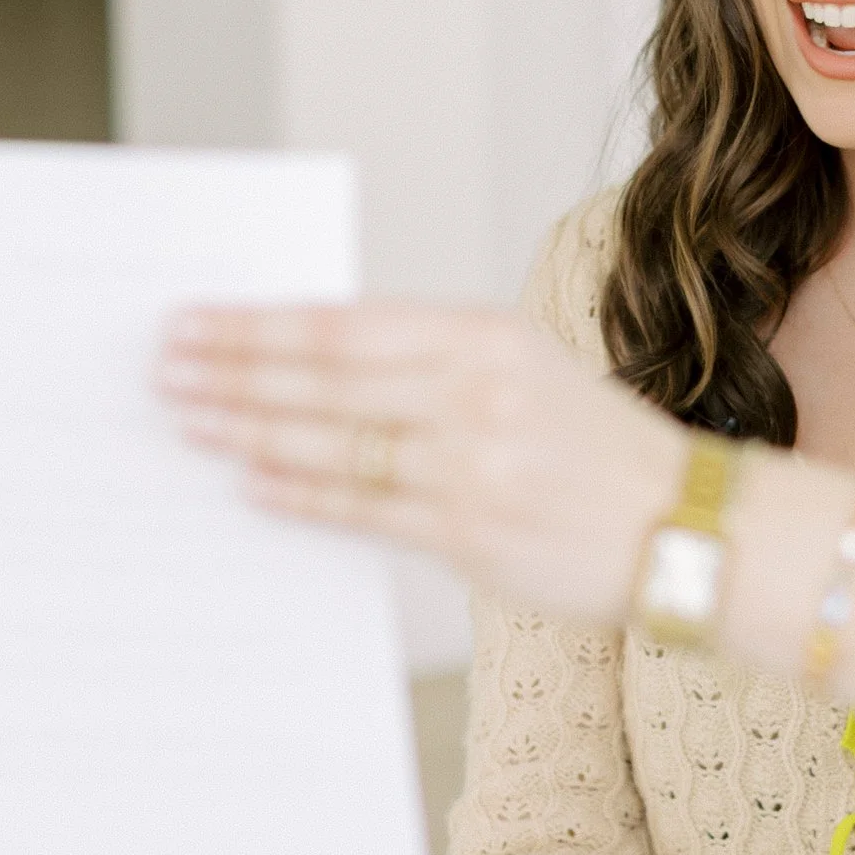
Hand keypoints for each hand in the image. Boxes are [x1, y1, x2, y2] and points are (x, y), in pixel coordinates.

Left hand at [157, 303, 682, 623]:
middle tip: (164, 369)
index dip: (258, 324)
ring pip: (332, 445)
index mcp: (486, 336)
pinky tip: (251, 485)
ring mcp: (472, 464)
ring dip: (249, 433)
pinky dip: (300, 497)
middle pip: (324, 378)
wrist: (690, 528)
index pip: (344, 325)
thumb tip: (312, 366)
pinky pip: (362, 511)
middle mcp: (476, 392)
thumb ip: (430, 365)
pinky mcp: (469, 533)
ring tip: (189, 423)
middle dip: (232, 373)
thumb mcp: (525, 370)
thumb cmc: (598, 449)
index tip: (193, 321)